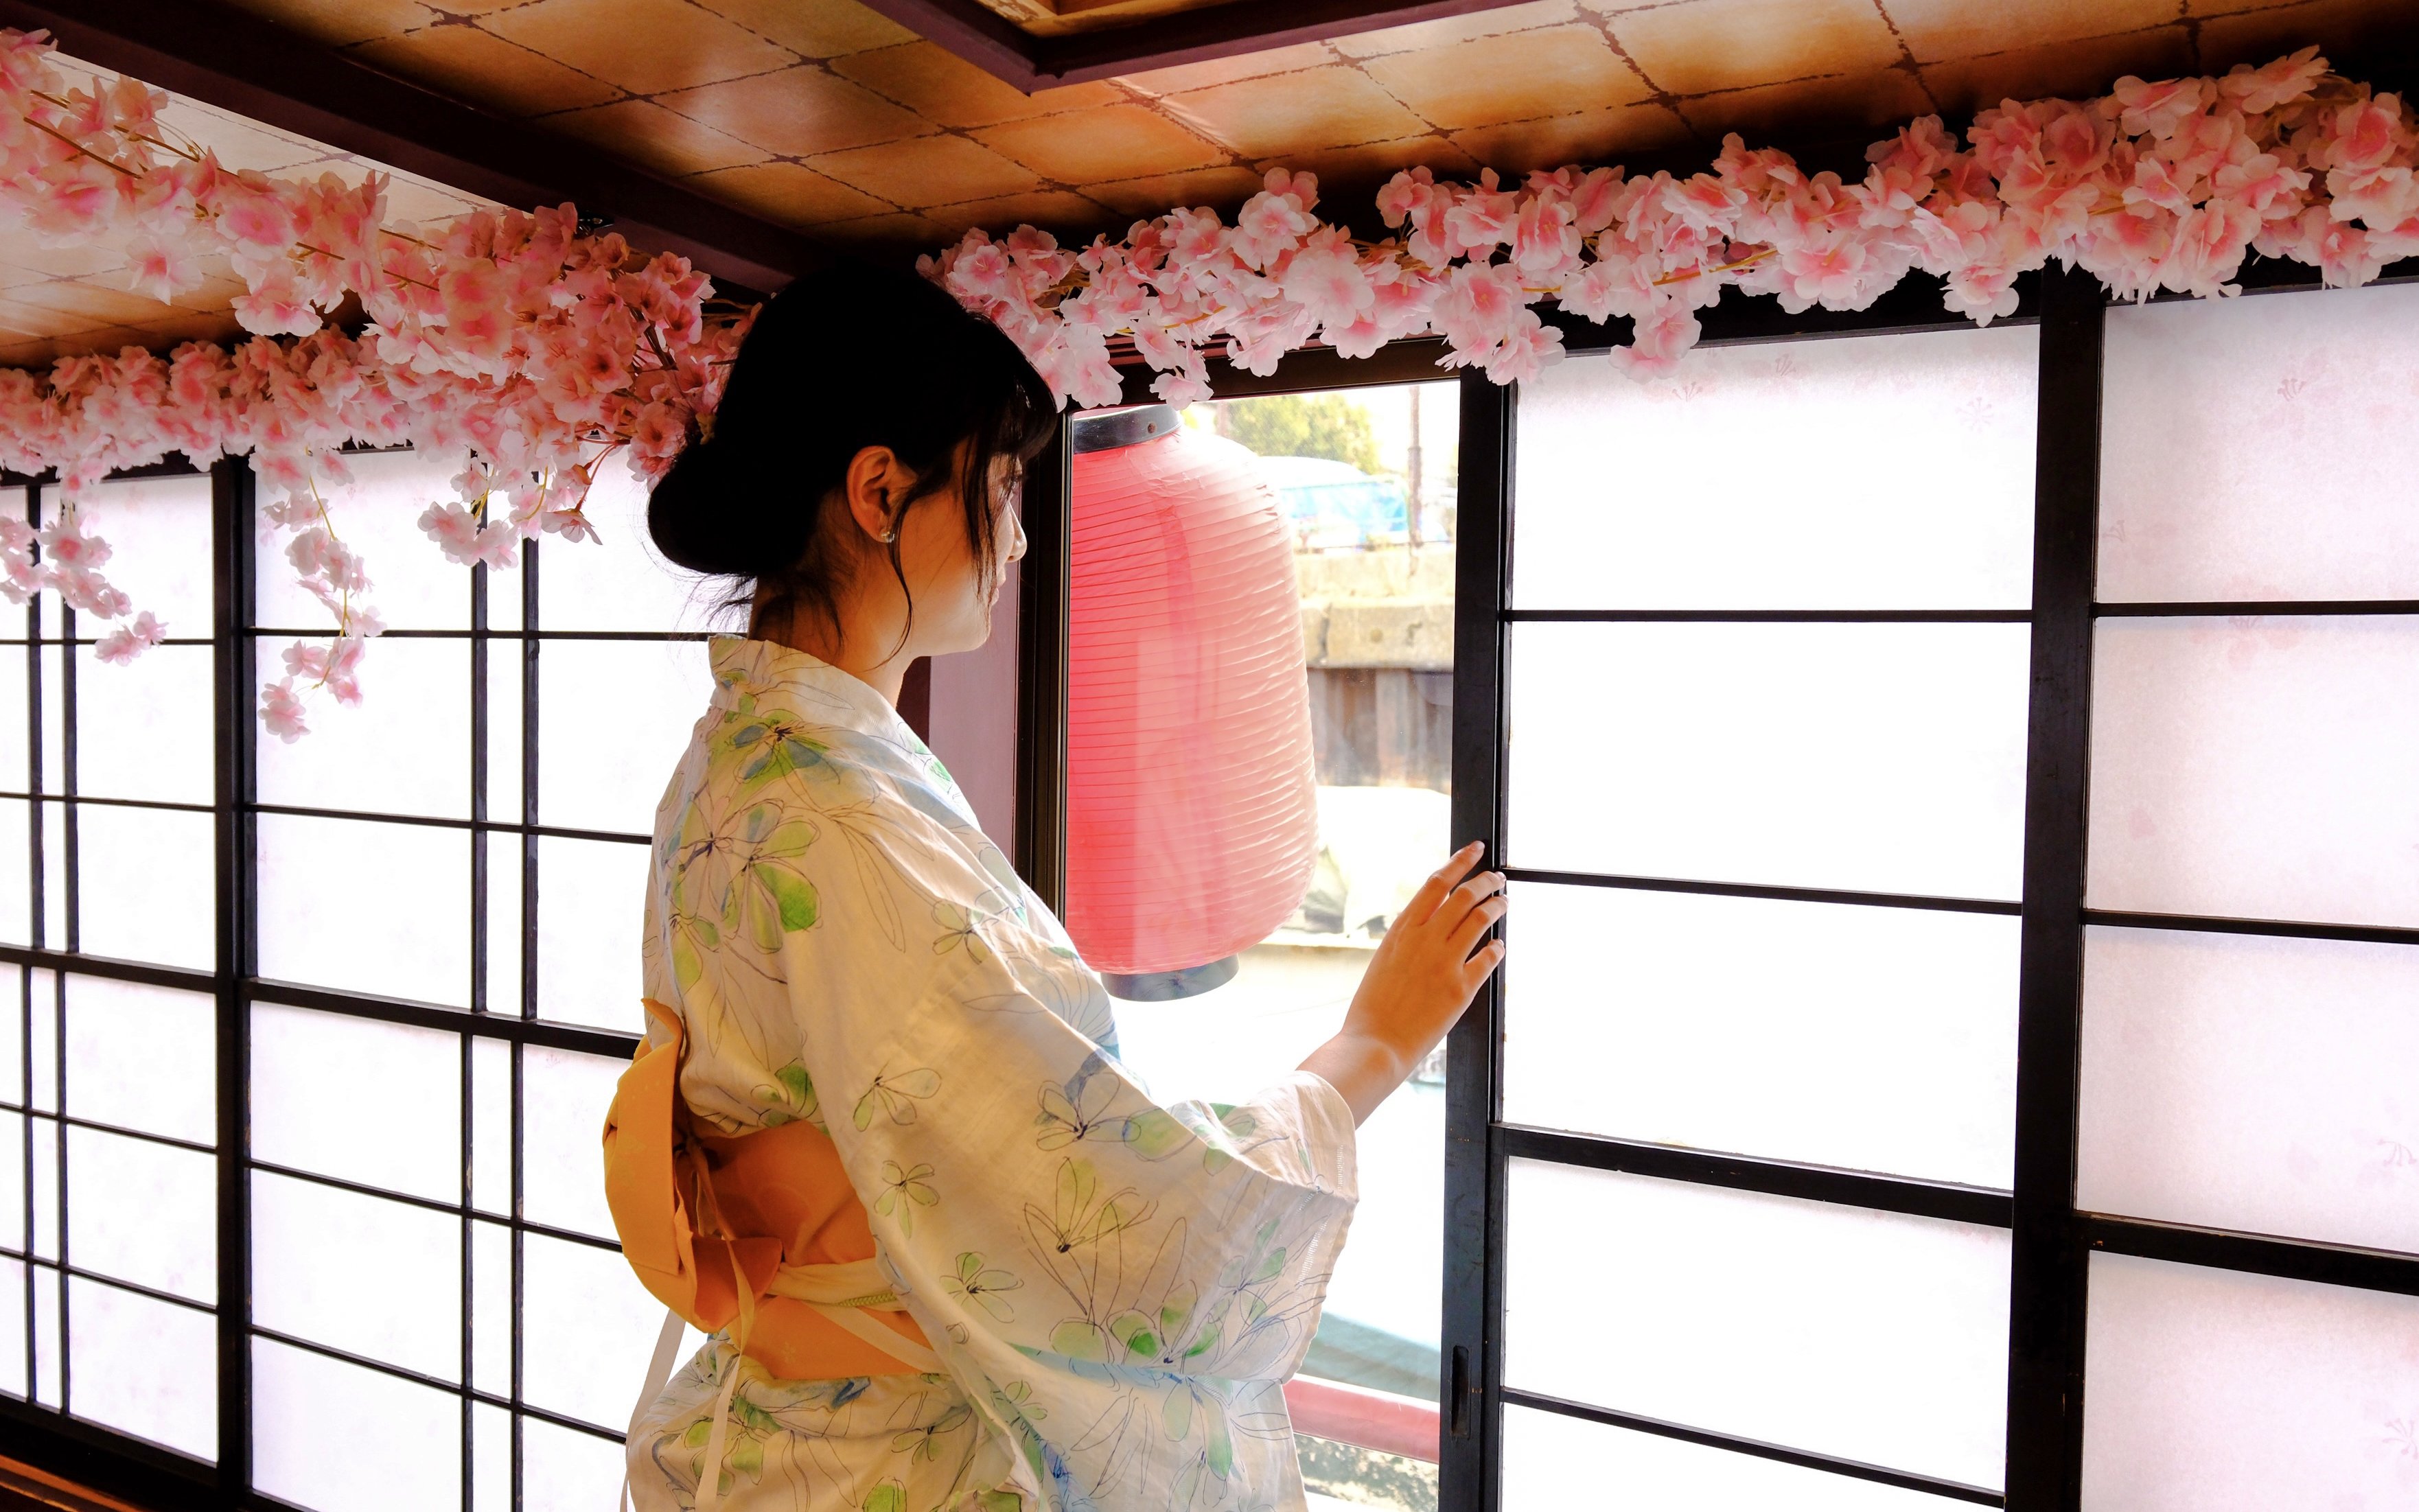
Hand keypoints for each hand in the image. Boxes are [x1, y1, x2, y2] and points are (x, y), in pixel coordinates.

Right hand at [1297, 842, 1505, 1124]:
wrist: (1374, 1044)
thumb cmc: (1374, 1008)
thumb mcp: (1384, 960)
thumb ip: (1409, 939)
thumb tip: (1431, 923)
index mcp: (1402, 930)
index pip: (1436, 883)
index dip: (1460, 862)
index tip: (1476, 850)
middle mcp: (1424, 940)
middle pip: (1464, 895)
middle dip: (1487, 882)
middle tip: (1499, 879)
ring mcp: (1444, 963)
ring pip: (1481, 919)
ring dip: (1497, 906)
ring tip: (1505, 902)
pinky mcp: (1460, 989)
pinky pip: (1488, 957)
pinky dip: (1497, 947)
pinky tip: (1500, 945)